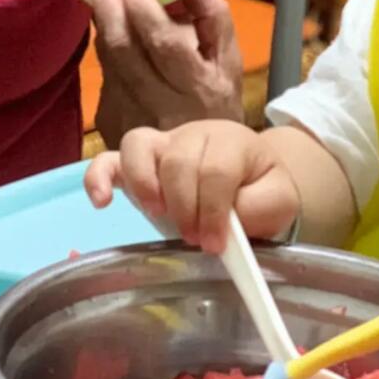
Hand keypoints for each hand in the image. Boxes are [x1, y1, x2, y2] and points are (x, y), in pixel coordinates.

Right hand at [85, 121, 300, 254]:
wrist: (252, 176)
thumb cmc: (261, 189)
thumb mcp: (279, 200)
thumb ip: (261, 206)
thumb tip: (230, 220)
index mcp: (231, 141)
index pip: (215, 169)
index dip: (214, 210)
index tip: (215, 244)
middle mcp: (193, 135)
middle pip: (178, 161)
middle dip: (186, 207)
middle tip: (195, 238)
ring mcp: (163, 144)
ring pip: (140, 146)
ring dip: (146, 185)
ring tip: (158, 215)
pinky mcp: (139, 162)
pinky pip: (110, 158)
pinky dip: (99, 176)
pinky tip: (101, 201)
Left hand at [93, 0, 241, 144]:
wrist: (200, 166)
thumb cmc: (218, 101)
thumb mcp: (229, 61)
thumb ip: (212, 16)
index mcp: (198, 87)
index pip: (164, 43)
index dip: (145, 9)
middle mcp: (160, 105)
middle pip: (123, 49)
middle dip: (110, 5)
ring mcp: (130, 116)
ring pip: (107, 59)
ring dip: (103, 20)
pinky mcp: (110, 122)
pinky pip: (103, 73)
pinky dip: (105, 43)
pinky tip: (111, 26)